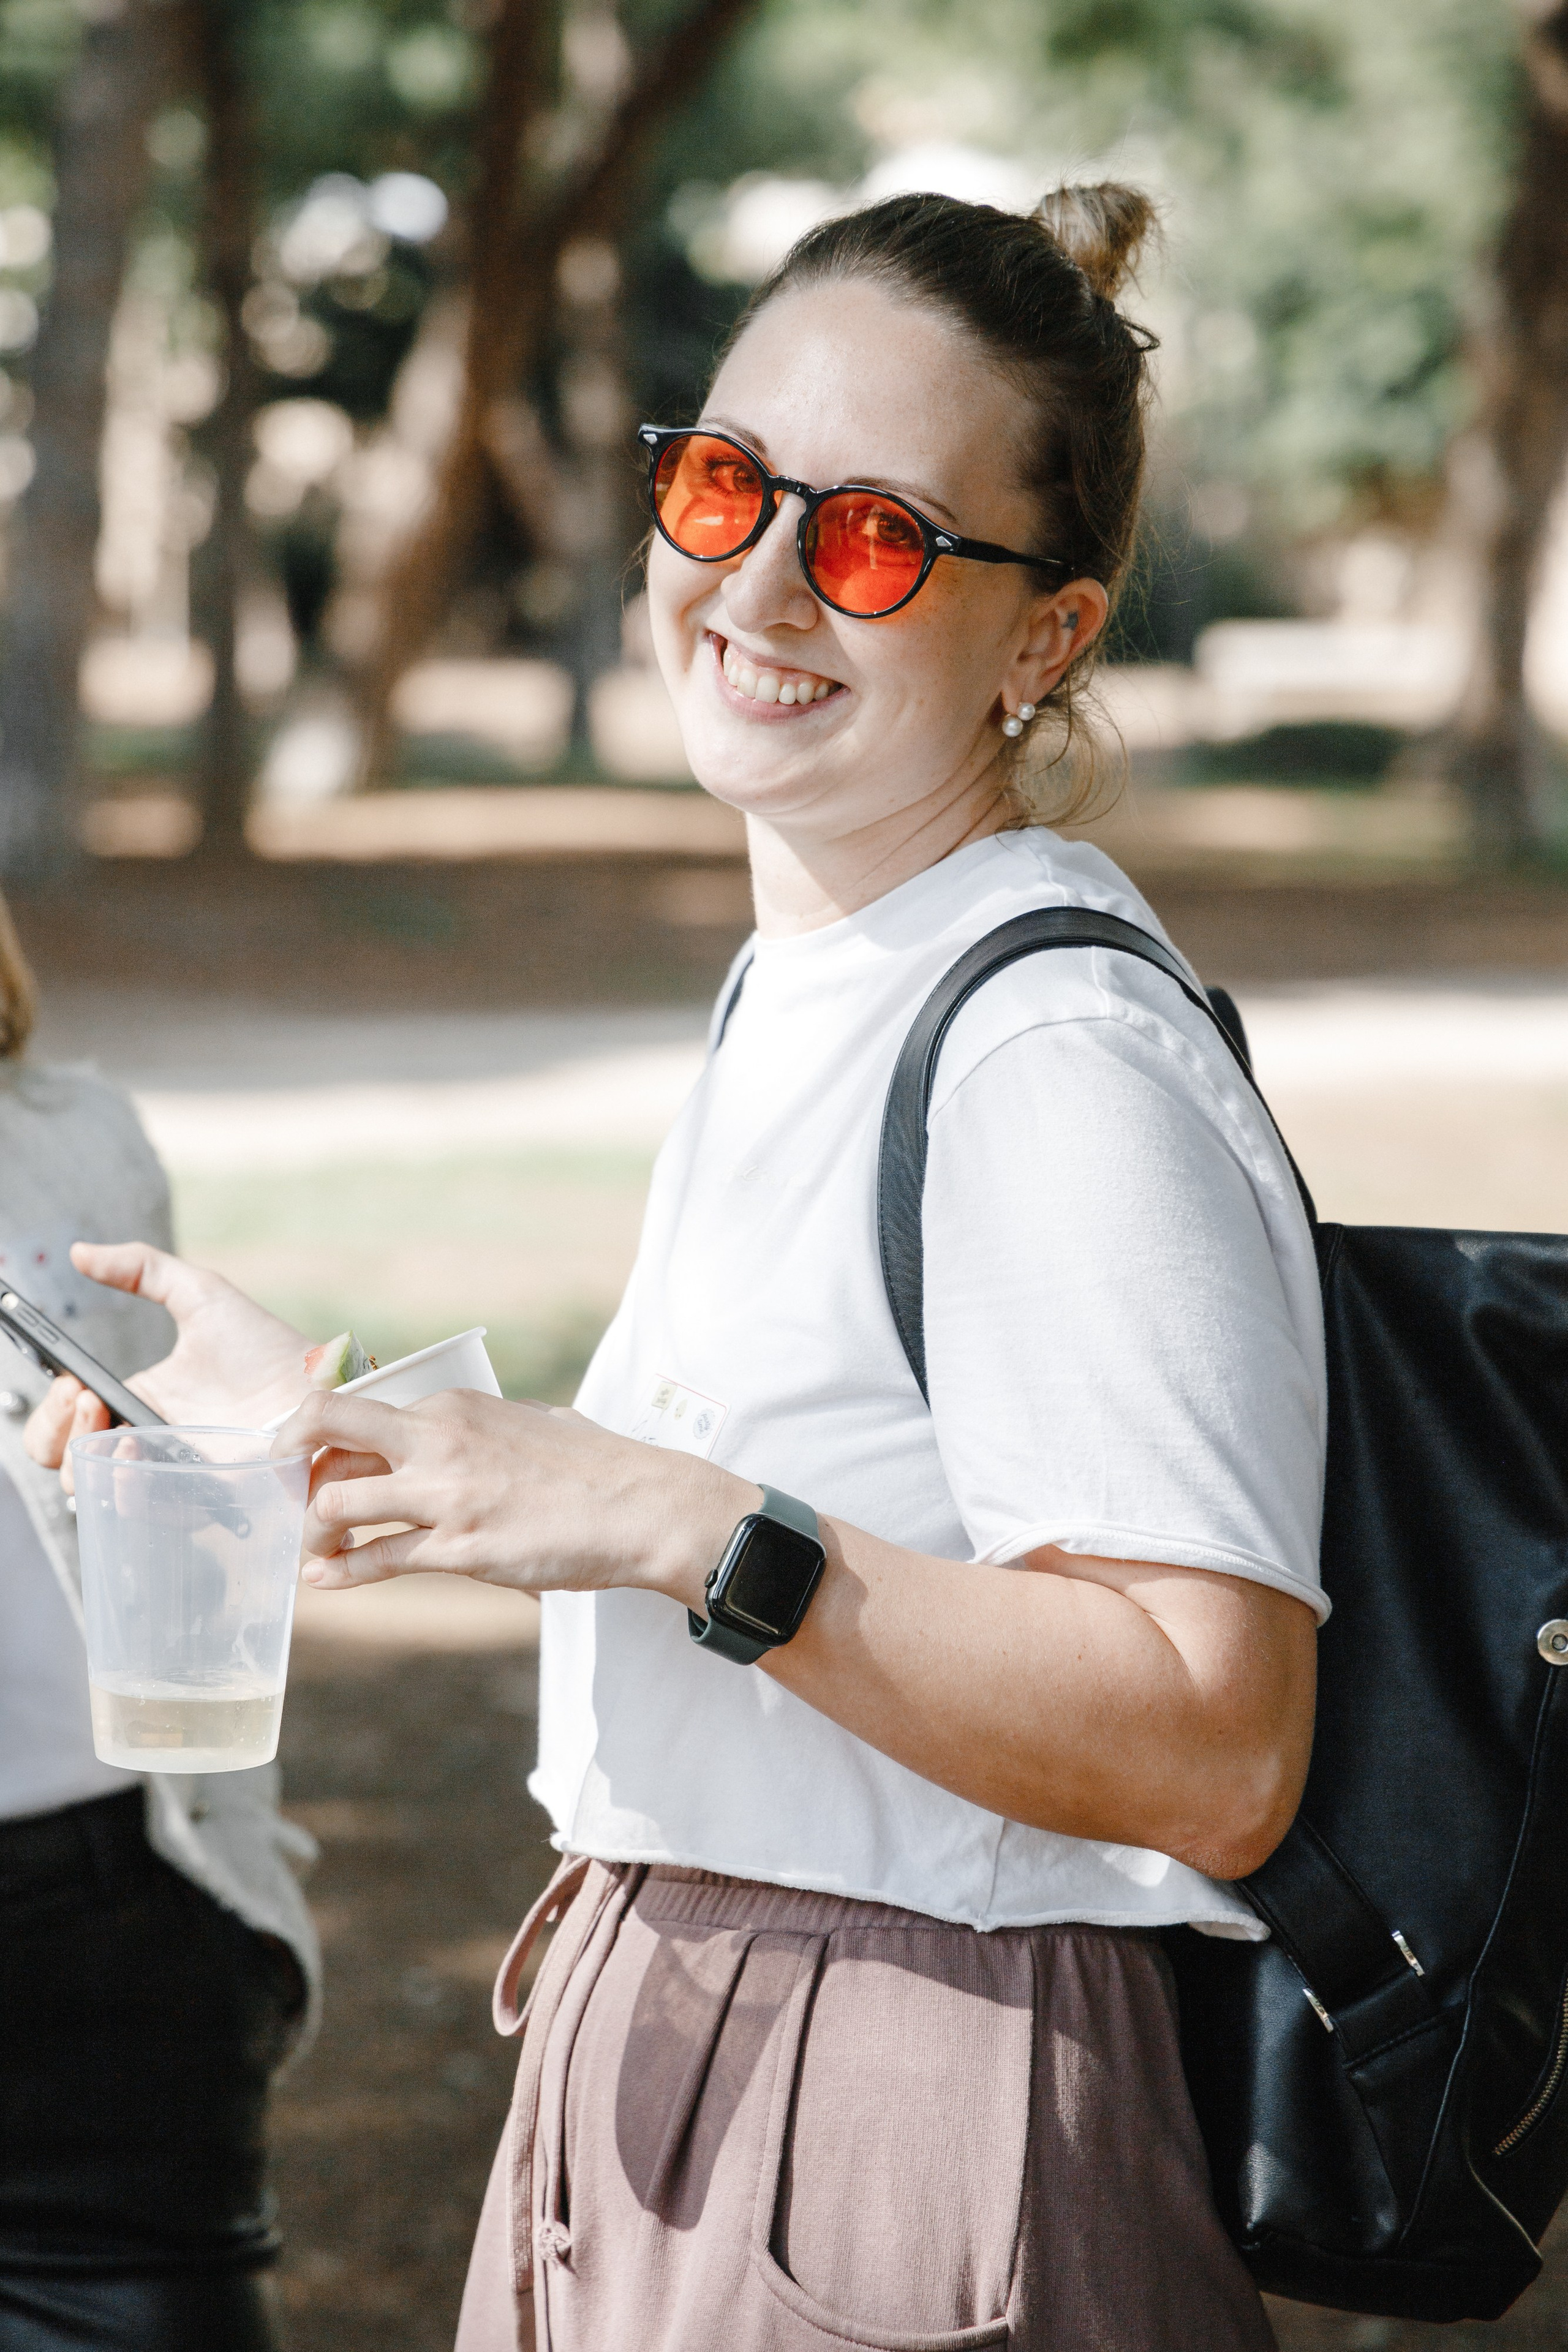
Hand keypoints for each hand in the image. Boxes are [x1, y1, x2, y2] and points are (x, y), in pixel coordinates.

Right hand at [25, 1242, 310, 1482]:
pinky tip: (141, 1460)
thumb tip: (79, 1252)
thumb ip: (142, 1269)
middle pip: (71, 1462)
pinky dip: (135, 1494)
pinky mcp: (204, 1500)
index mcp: (139, 1401)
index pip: (68, 1421)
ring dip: (93, 1465)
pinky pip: (155, 1514)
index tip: (73, 1386)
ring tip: (119, 1433)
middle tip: (86, 1405)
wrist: (322, 1386)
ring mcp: (174, 1473)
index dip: (55, 1412)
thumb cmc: (268, 1346)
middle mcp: (149, 1442)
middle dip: (59, 1437)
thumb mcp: (202, 1296)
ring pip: (104, 1492)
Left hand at [275, 1386, 756, 1603]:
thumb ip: (478, 1428)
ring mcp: (446, 1496)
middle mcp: (438, 1441)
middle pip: (325, 1430)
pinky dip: (341, 1575)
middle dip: (288, 1461)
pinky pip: (378, 1562)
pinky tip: (323, 1582)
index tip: (301, 1455)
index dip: (315, 1432)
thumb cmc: (593, 1466)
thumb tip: (453, 1436)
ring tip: (317, 1549)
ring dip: (314, 1530)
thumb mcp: (526, 1421)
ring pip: (337, 1503)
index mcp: (452, 1407)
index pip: (356, 1409)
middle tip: (283, 1491)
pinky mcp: (462, 1549)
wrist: (641, 1506)